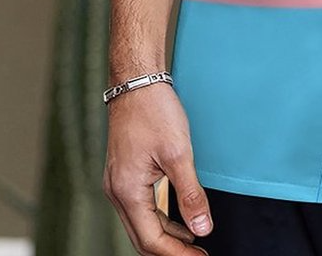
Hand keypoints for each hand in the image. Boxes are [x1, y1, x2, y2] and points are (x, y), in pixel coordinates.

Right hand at [103, 82, 212, 254]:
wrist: (136, 82)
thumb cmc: (154, 111)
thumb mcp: (178, 153)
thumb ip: (190, 194)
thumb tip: (203, 228)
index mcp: (127, 191)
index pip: (151, 240)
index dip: (177, 254)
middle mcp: (117, 192)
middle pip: (142, 237)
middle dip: (170, 250)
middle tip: (199, 255)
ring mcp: (119, 182)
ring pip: (141, 223)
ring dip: (166, 236)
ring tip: (194, 242)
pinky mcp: (125, 173)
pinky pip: (141, 206)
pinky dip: (159, 218)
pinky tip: (178, 219)